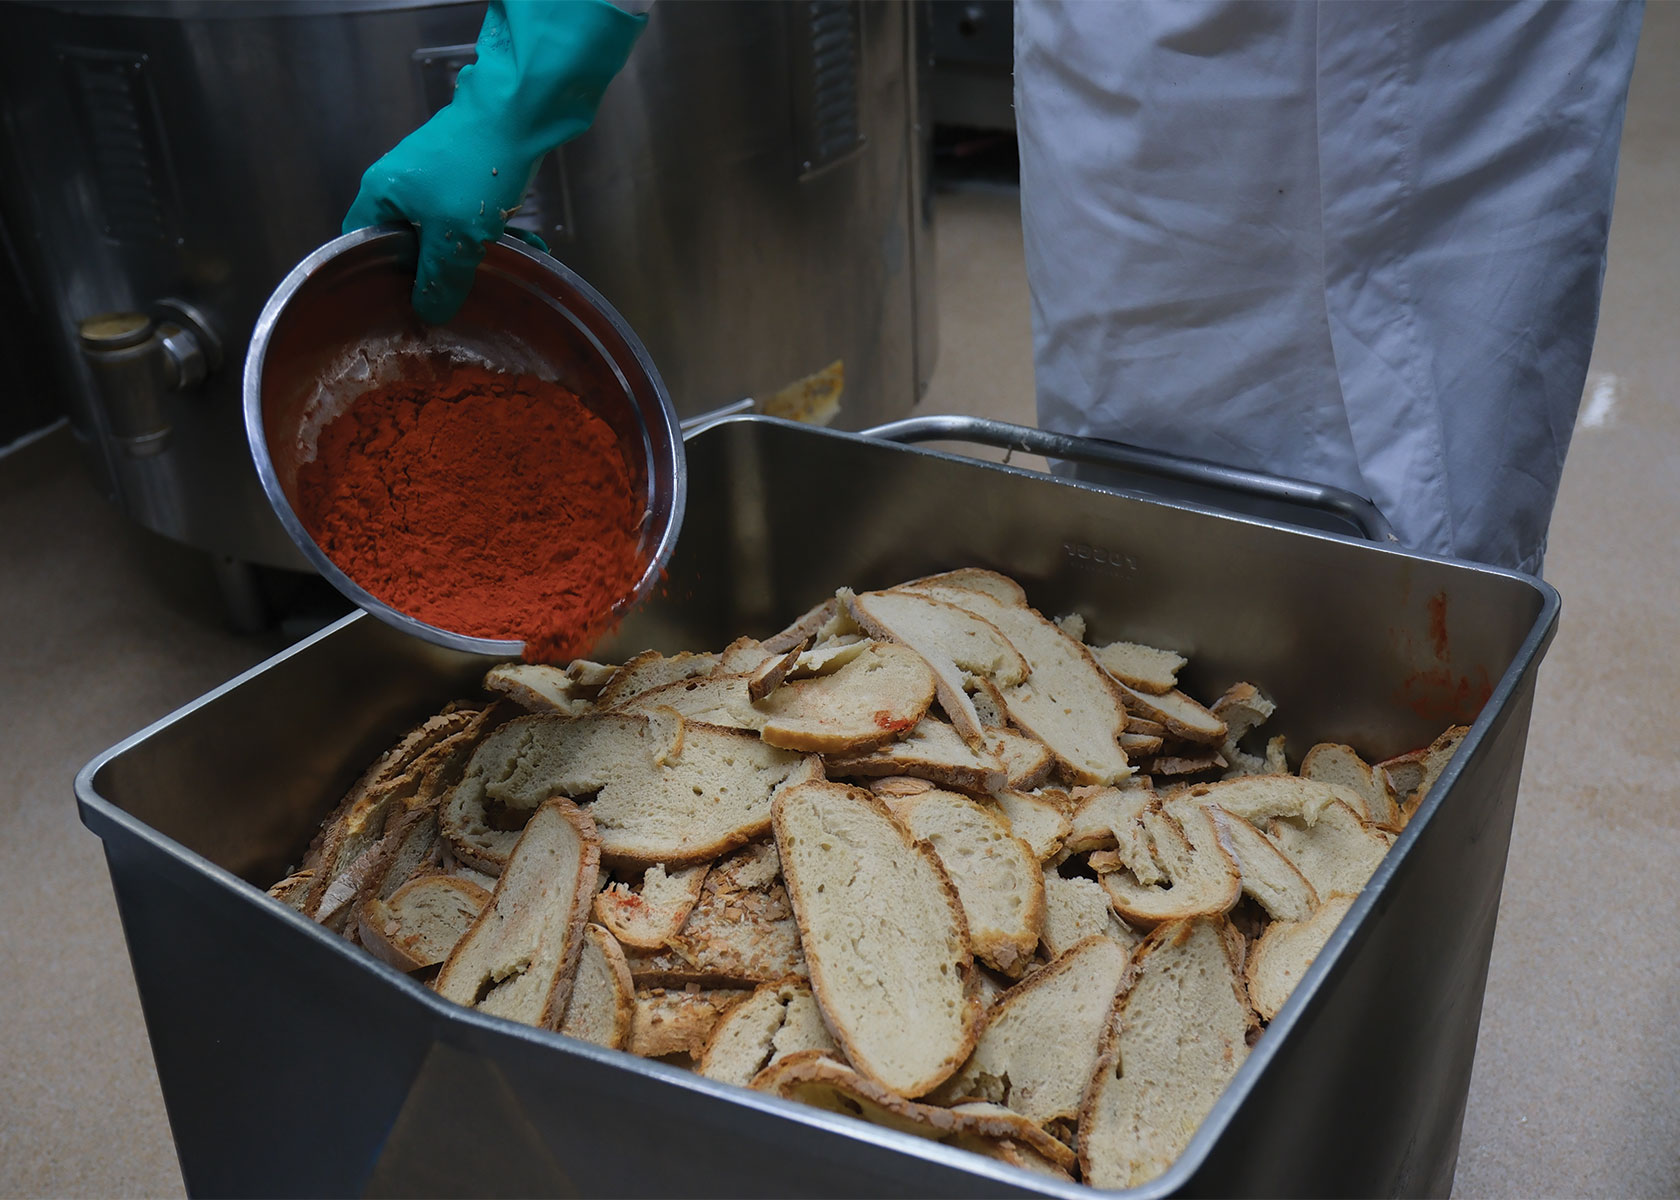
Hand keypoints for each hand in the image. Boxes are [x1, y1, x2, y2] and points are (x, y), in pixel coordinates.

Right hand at [343, 0, 645, 323]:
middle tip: (456, 295)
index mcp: (380, 194)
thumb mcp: (455, 236)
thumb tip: (428, 313)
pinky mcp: (464, 171)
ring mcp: (432, 175)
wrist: (518, 110)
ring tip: (503, 269)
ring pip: (445, 230)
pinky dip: (494, 230)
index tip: (400, 301)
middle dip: (436, 269)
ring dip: (474, 251)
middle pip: (406, 241)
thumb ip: (439, 278)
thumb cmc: (476, 167)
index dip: (377, 274)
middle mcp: (399, 183)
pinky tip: (528, 246)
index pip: (360, 243)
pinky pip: (472, 213)